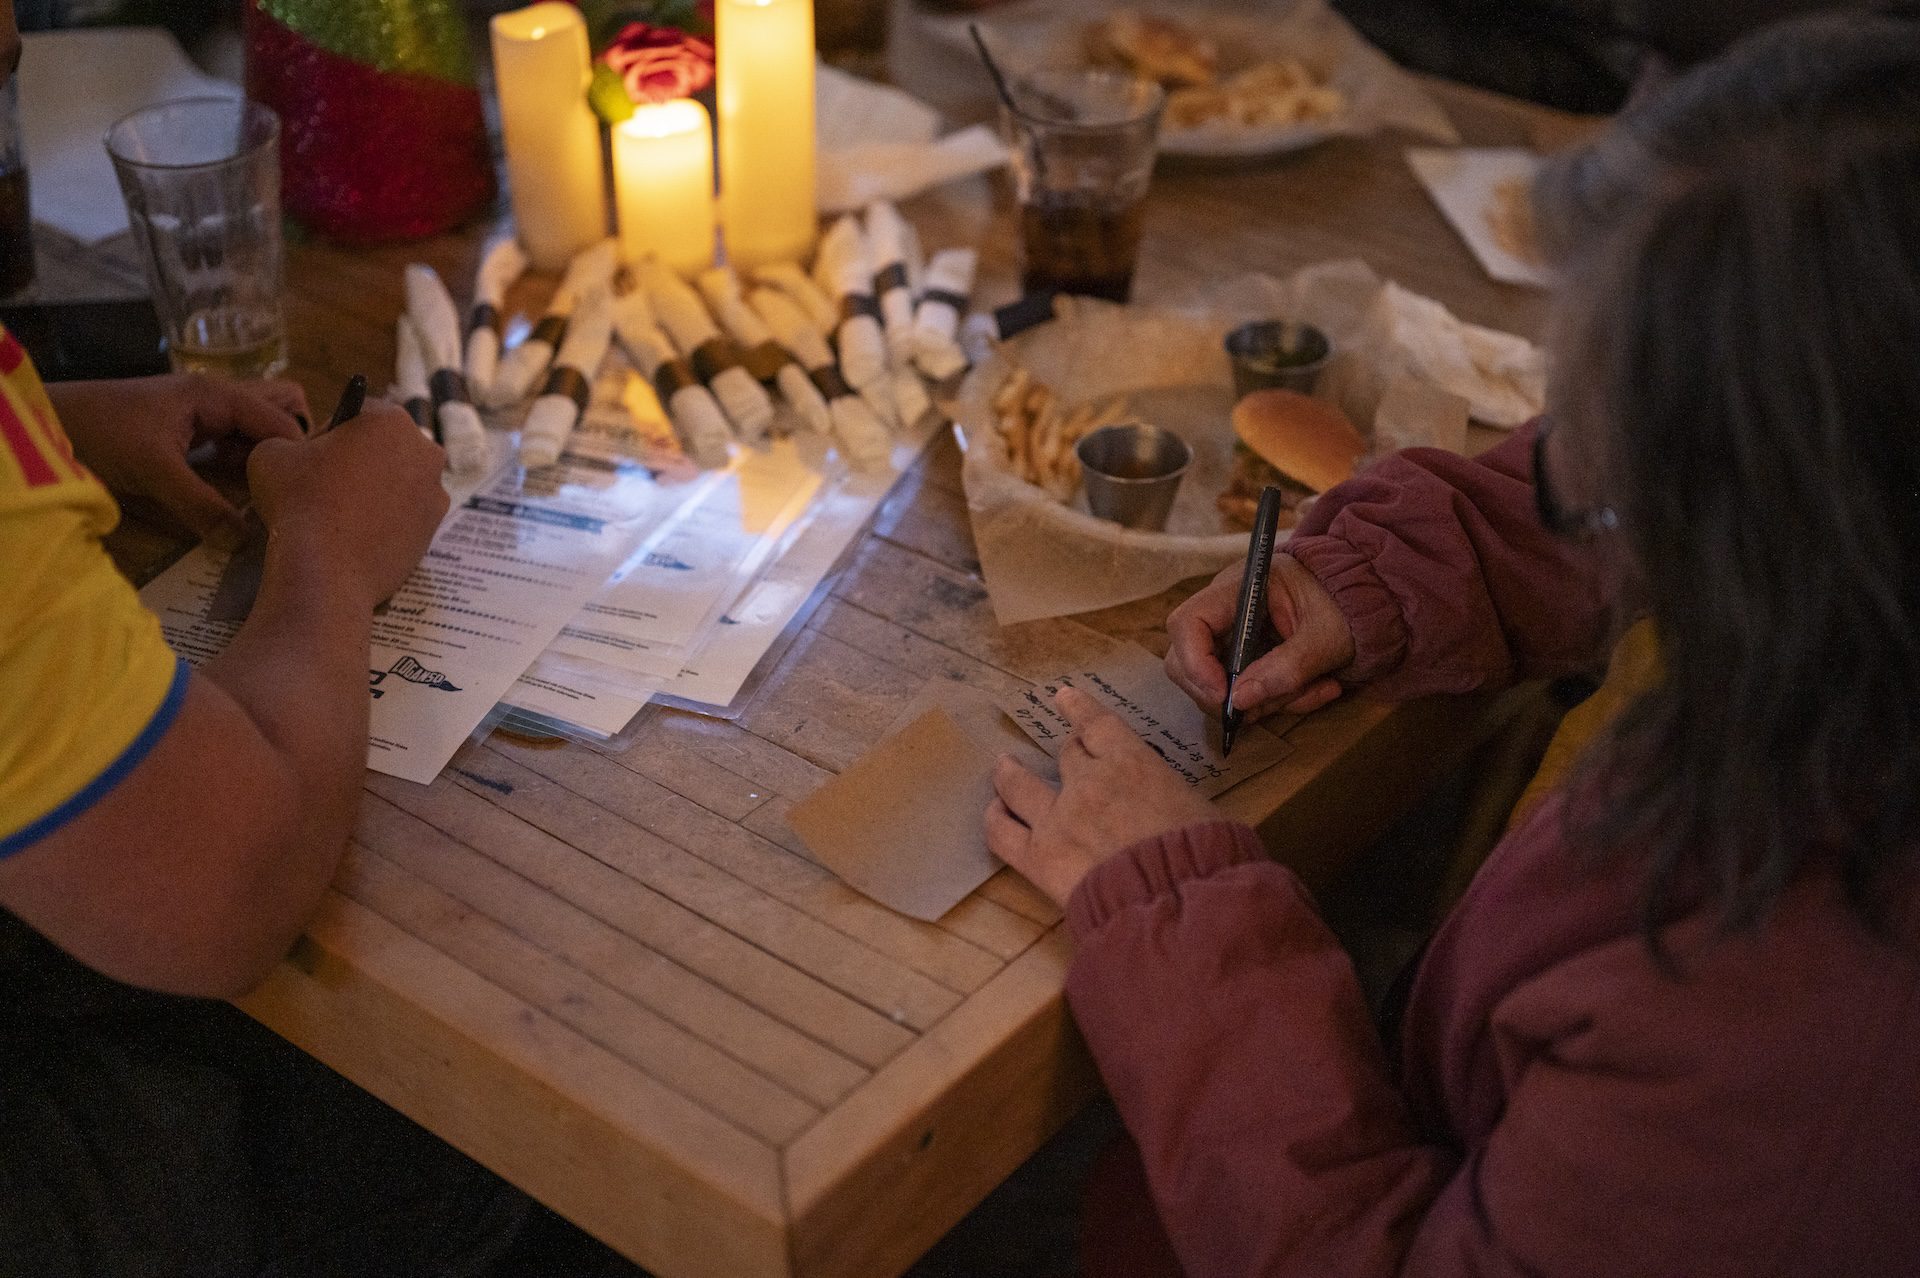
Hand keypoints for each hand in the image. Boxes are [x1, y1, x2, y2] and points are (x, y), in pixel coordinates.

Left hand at [49, 373, 309, 541]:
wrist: (48, 422)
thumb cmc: (101, 432)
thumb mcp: (153, 470)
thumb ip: (199, 504)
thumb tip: (244, 542)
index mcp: (217, 396)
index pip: (282, 421)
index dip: (300, 457)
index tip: (310, 495)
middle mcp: (217, 401)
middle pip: (280, 410)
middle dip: (292, 447)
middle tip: (294, 488)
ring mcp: (203, 416)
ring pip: (256, 430)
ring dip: (267, 459)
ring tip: (272, 495)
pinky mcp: (188, 434)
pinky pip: (232, 446)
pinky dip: (243, 467)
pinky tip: (243, 496)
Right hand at [247, 403, 448, 607]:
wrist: (327, 570)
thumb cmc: (300, 500)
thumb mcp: (271, 452)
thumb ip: (289, 440)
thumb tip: (302, 453)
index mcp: (392, 421)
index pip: (358, 413)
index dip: (331, 432)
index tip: (313, 457)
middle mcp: (426, 452)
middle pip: (385, 448)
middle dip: (359, 461)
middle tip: (327, 486)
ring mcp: (436, 494)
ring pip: (398, 482)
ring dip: (375, 490)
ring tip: (342, 514)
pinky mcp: (435, 530)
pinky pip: (405, 515)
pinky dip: (387, 520)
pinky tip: (359, 534)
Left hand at [985, 686, 1220, 908]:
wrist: (1176, 898)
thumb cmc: (1205, 855)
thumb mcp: (1201, 810)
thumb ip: (1174, 798)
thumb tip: (1172, 809)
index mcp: (1132, 763)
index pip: (1098, 726)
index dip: (1079, 710)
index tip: (1064, 697)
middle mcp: (1088, 781)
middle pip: (1065, 755)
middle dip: (1063, 752)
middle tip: (1060, 751)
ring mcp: (1058, 818)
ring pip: (1019, 785)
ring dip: (1009, 774)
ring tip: (1003, 768)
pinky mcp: (1039, 857)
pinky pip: (1002, 833)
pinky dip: (994, 818)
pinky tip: (993, 813)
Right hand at [1165, 553, 1354, 723]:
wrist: (1364, 596)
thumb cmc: (1346, 603)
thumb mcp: (1326, 637)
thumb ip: (1287, 668)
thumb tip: (1238, 702)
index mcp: (1239, 589)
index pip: (1188, 623)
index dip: (1195, 663)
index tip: (1224, 695)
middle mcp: (1223, 611)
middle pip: (1184, 658)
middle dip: (1219, 694)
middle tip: (1261, 709)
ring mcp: (1228, 636)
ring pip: (1209, 683)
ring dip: (1258, 702)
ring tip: (1311, 690)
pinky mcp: (1241, 658)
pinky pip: (1239, 691)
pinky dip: (1272, 702)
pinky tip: (1312, 690)